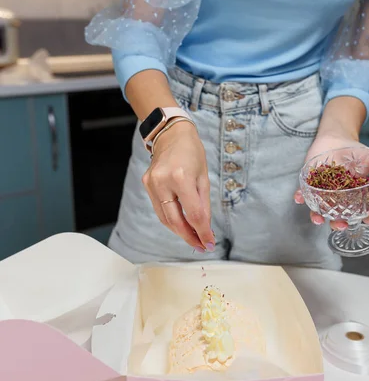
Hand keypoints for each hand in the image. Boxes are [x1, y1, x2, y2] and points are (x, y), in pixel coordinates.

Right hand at [142, 121, 214, 251]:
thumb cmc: (192, 153)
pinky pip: (159, 209)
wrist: (171, 134)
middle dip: (189, 237)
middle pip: (176, 221)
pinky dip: (171, 220)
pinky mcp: (146, 185)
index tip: (210, 244)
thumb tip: (205, 229)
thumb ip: (203, 205)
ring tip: (193, 239)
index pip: (193, 214)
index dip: (202, 232)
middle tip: (201, 246)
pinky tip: (182, 225)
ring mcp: (151, 184)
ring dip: (180, 232)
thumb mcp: (204, 178)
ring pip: (165, 218)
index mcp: (181, 178)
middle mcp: (163, 182)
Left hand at [294, 133, 368, 229]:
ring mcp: (322, 194)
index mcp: (354, 199)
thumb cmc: (354, 153)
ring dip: (317, 217)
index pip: (363, 213)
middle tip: (342, 224)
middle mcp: (337, 201)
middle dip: (339, 224)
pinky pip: (303, 194)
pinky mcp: (309, 185)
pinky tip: (298, 198)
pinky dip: (300, 197)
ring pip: (319, 211)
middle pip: (338, 219)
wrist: (335, 139)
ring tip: (318, 219)